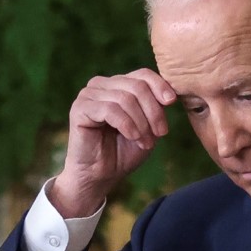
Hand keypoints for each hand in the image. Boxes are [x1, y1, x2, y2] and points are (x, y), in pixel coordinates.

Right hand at [51, 69, 174, 217]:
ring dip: (141, 123)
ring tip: (145, 142)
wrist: (100, 176)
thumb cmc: (123, 152)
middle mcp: (101, 85)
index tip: (171, 102)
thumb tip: (170, 94)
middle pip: (137, 86)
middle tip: (160, 134)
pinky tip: (132, 137)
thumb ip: (155, 108)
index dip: (160, 86)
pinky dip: (127, 124)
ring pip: (125, 98)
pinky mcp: (79, 108)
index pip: (142, 74)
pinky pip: (110, 109)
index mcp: (117, 85)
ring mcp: (88, 95)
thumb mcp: (147, 127)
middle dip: (153, 112)